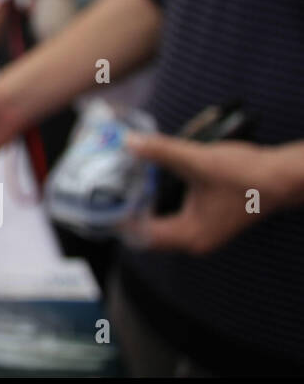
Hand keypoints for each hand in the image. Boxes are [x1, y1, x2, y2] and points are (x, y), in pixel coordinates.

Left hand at [124, 134, 291, 255]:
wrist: (282, 178)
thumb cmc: (245, 174)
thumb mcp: (197, 159)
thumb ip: (160, 151)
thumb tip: (128, 142)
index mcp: (189, 236)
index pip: (141, 236)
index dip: (119, 218)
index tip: (101, 199)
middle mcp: (194, 241)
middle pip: (147, 233)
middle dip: (127, 211)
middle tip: (108, 188)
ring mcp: (201, 232)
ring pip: (160, 225)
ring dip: (142, 207)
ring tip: (122, 184)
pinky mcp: (207, 221)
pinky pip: (173, 218)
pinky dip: (158, 204)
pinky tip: (149, 184)